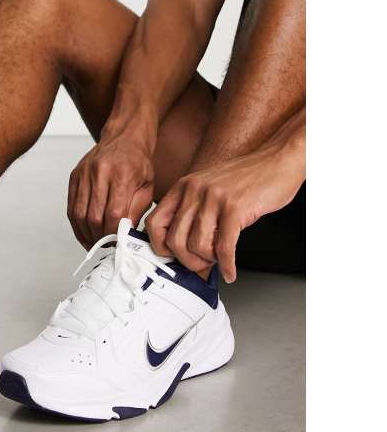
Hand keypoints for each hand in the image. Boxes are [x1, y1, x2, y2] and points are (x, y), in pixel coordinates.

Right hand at [67, 135, 154, 247]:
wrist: (124, 137)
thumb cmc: (138, 163)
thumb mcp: (147, 187)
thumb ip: (136, 211)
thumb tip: (124, 236)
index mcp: (122, 174)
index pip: (114, 213)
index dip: (113, 233)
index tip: (117, 244)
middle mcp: (100, 172)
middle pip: (93, 216)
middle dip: (99, 237)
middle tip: (106, 248)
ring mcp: (84, 173)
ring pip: (79, 213)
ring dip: (86, 234)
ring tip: (95, 244)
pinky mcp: (74, 176)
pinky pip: (72, 206)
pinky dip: (76, 224)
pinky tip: (84, 232)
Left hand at [145, 141, 303, 281]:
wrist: (277, 160)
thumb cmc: (246, 178)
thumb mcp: (208, 189)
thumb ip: (193, 213)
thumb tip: (184, 249)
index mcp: (183, 187)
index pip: (154, 223)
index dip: (160, 246)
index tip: (173, 256)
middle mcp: (193, 191)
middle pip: (174, 240)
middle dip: (188, 260)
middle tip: (201, 264)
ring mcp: (214, 199)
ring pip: (197, 246)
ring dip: (209, 261)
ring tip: (218, 260)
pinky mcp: (235, 208)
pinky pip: (224, 247)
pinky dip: (227, 265)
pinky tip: (230, 271)